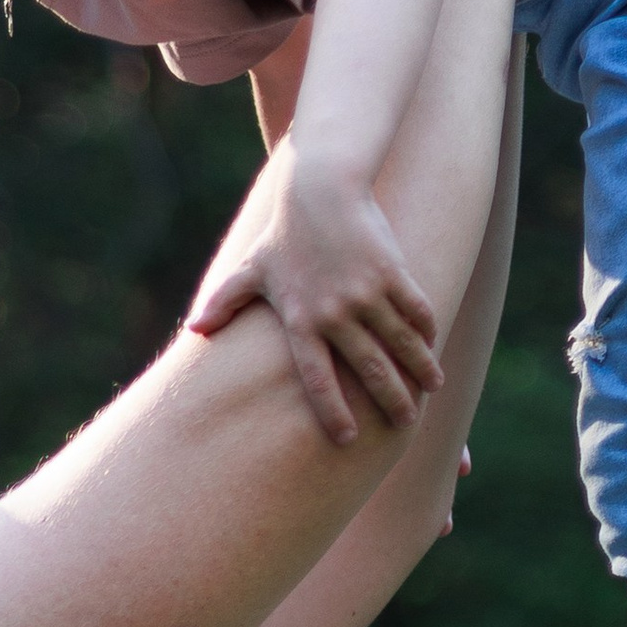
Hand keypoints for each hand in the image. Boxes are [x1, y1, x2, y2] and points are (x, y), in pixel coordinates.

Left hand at [190, 164, 442, 443]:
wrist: (320, 188)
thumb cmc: (284, 232)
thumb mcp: (250, 268)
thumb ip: (223, 302)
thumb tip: (193, 331)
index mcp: (300, 321)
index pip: (317, 380)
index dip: (333, 411)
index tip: (346, 438)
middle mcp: (334, 314)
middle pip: (369, 370)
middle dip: (390, 400)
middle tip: (405, 424)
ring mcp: (366, 294)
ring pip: (400, 344)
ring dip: (420, 370)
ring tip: (431, 389)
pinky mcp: (392, 273)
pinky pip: (416, 311)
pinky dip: (427, 331)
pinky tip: (433, 346)